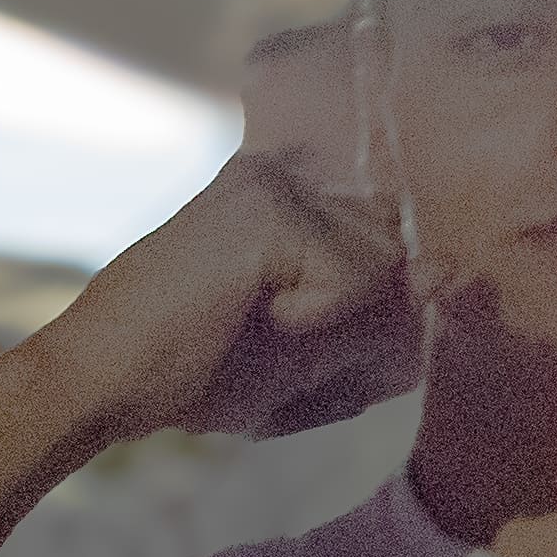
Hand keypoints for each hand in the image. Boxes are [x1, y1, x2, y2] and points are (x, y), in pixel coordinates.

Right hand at [10, 149, 412, 454]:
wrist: (105, 381)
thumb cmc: (197, 372)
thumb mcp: (312, 351)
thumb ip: (385, 320)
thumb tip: (451, 273)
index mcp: (284, 199)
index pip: (388, 244)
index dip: (376, 302)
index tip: (301, 324)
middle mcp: (280, 175)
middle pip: (396, 255)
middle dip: (358, 317)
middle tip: (265, 330)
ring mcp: (273, 184)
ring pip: (385, 268)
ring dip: (333, 323)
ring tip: (254, 321)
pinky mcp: (269, 208)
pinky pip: (358, 280)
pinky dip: (319, 320)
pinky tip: (253, 315)